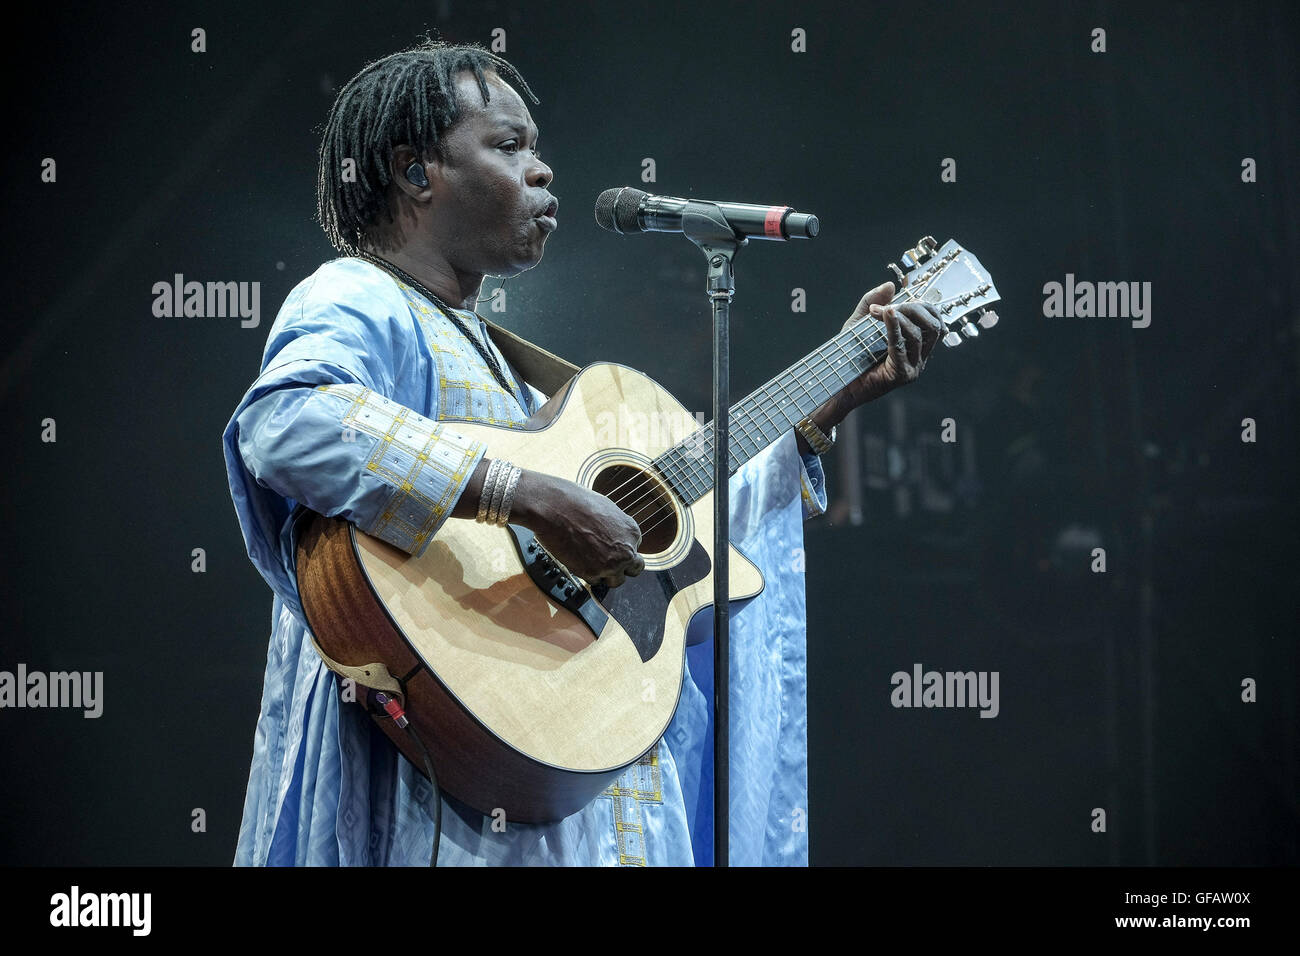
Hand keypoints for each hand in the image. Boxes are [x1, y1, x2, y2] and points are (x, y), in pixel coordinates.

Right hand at [510, 469, 645, 588]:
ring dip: (606, 575)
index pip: (635, 549)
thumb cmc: (577, 503)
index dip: (622, 550)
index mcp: (631, 531)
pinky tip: (579, 561)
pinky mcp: (592, 573)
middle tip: (608, 563)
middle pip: (633, 569)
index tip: (612, 549)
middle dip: (622, 567)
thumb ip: (616, 527)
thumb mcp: (607, 509)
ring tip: (591, 563)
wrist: (556, 507)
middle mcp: (626, 550)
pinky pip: (594, 582)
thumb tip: (612, 535)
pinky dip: (587, 574)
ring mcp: (611, 564)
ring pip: (616, 581)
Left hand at [805, 282, 943, 430]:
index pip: (934, 320)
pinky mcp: (902, 375)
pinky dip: (894, 327)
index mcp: (916, 346)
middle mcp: (919, 357)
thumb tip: (890, 285)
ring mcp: (913, 368)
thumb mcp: (859, 323)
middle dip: (912, 308)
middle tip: (888, 305)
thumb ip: (872, 301)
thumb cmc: (849, 355)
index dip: (921, 304)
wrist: (836, 383)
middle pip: (932, 325)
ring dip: (899, 316)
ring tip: (878, 310)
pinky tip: (885, 314)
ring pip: (918, 334)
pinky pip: (902, 346)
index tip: (897, 298)